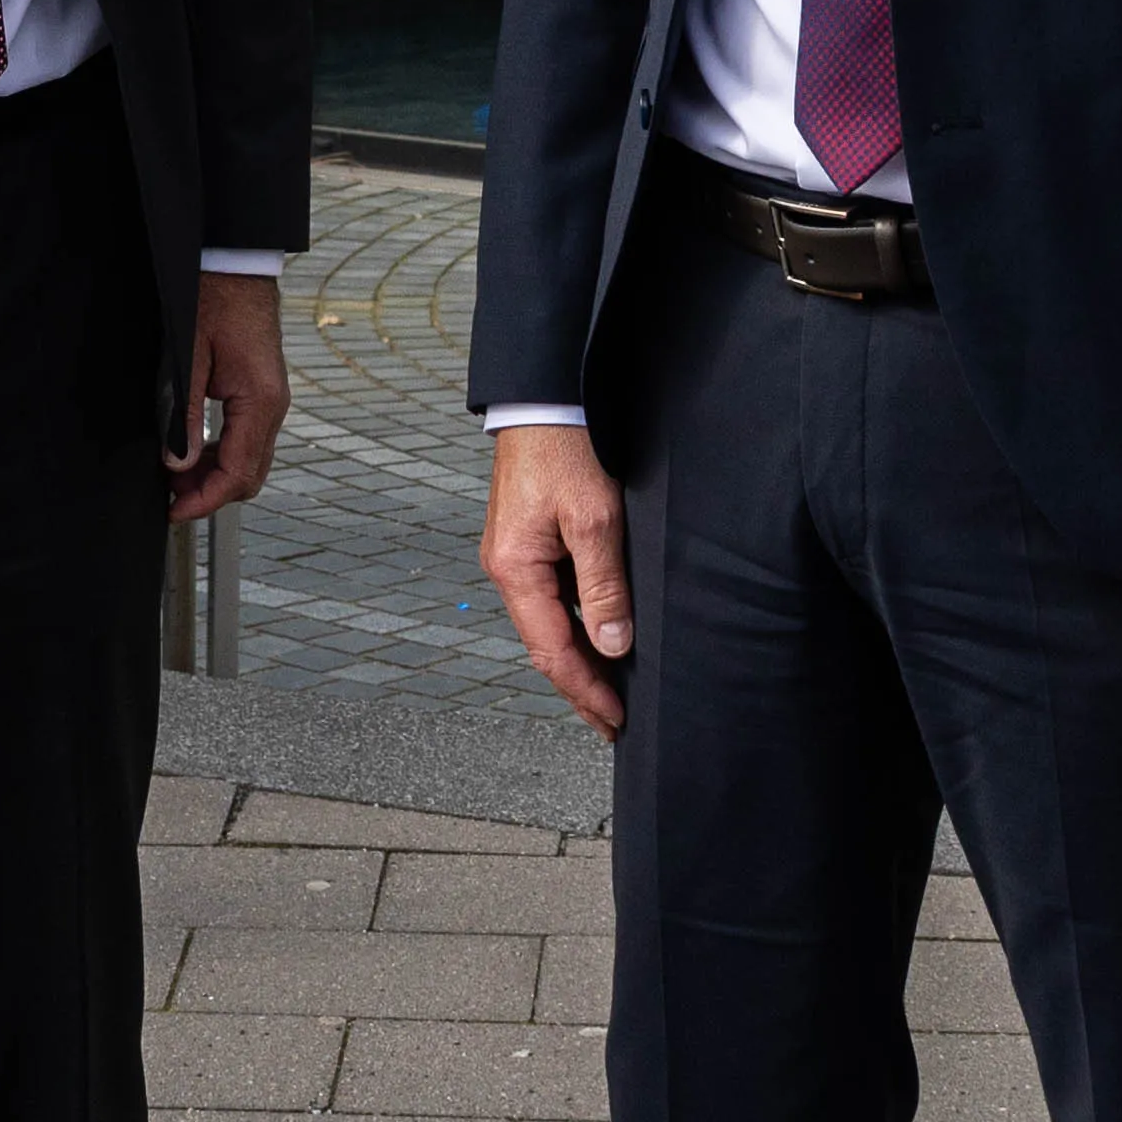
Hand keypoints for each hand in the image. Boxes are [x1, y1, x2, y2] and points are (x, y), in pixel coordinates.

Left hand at [167, 274, 288, 521]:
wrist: (235, 266)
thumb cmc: (213, 300)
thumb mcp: (189, 357)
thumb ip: (184, 415)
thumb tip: (178, 466)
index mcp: (261, 401)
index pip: (238, 474)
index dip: (205, 501)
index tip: (173, 512)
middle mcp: (274, 406)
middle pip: (250, 476)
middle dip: (210, 494)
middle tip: (169, 496)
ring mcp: (272, 401)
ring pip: (250, 462)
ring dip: (215, 476)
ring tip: (175, 476)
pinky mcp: (263, 394)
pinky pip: (248, 440)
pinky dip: (222, 455)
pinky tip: (193, 451)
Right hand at [481, 423, 633, 735]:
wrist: (543, 400)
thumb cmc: (566, 450)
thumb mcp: (594, 520)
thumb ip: (604, 587)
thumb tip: (613, 646)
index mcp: (515, 569)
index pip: (551, 651)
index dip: (585, 689)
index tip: (615, 718)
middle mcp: (507, 568)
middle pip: (544, 645)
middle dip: (579, 686)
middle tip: (612, 721)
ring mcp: (514, 556)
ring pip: (547, 624)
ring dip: (577, 658)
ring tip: (610, 690)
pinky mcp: (527, 541)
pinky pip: (550, 599)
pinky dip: (573, 626)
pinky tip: (596, 637)